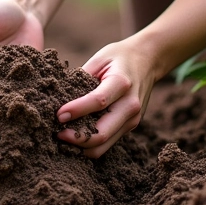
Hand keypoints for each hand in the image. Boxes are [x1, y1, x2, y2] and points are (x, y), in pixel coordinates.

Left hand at [56, 35, 160, 158]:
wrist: (148, 60)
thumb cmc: (119, 57)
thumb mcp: (99, 59)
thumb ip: (82, 77)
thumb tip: (59, 97)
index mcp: (121, 83)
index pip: (98, 102)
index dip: (76, 110)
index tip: (58, 115)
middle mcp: (130, 105)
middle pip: (102, 133)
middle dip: (76, 138)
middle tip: (57, 133)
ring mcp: (133, 119)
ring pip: (104, 145)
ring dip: (81, 146)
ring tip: (63, 138)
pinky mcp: (131, 126)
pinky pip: (108, 142)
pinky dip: (90, 144)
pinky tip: (76, 136)